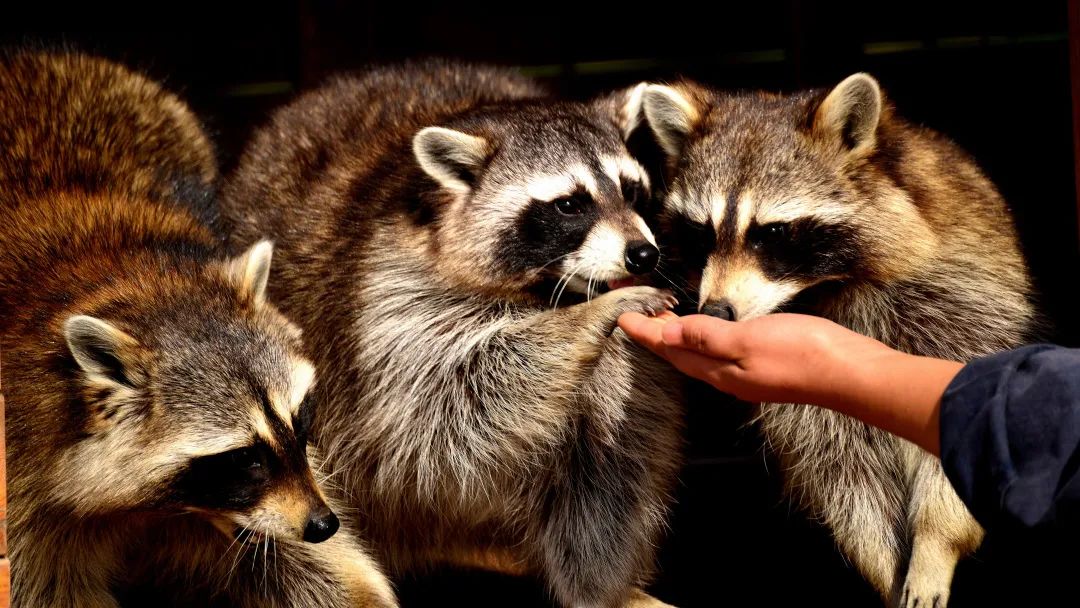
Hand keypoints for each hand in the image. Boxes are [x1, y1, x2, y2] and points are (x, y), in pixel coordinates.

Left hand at [618, 311, 960, 455]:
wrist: (850, 374)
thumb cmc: (803, 354)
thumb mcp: (747, 339)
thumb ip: (706, 336)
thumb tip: (666, 334)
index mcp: (717, 369)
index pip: (668, 348)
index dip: (644, 331)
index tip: (621, 316)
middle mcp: (726, 376)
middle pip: (678, 354)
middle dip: (654, 335)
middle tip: (636, 314)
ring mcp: (745, 374)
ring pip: (697, 356)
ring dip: (677, 338)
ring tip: (663, 320)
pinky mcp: (763, 367)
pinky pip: (718, 354)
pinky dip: (702, 340)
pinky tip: (707, 332)